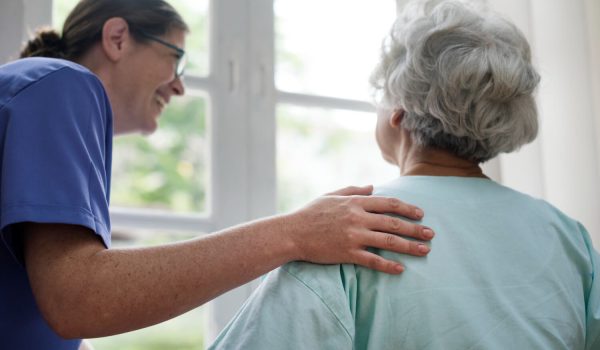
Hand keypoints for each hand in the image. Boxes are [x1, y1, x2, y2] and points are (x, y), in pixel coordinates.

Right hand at [287, 185, 433, 273]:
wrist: (292, 233)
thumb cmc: (310, 213)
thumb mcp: (331, 195)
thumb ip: (353, 190)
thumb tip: (372, 187)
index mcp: (355, 202)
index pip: (388, 203)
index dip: (407, 208)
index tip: (420, 213)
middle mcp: (357, 218)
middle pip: (393, 222)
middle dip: (415, 228)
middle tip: (431, 234)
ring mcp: (353, 236)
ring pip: (388, 241)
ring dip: (409, 246)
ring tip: (425, 250)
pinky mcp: (347, 253)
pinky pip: (372, 260)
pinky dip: (388, 265)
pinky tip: (400, 269)